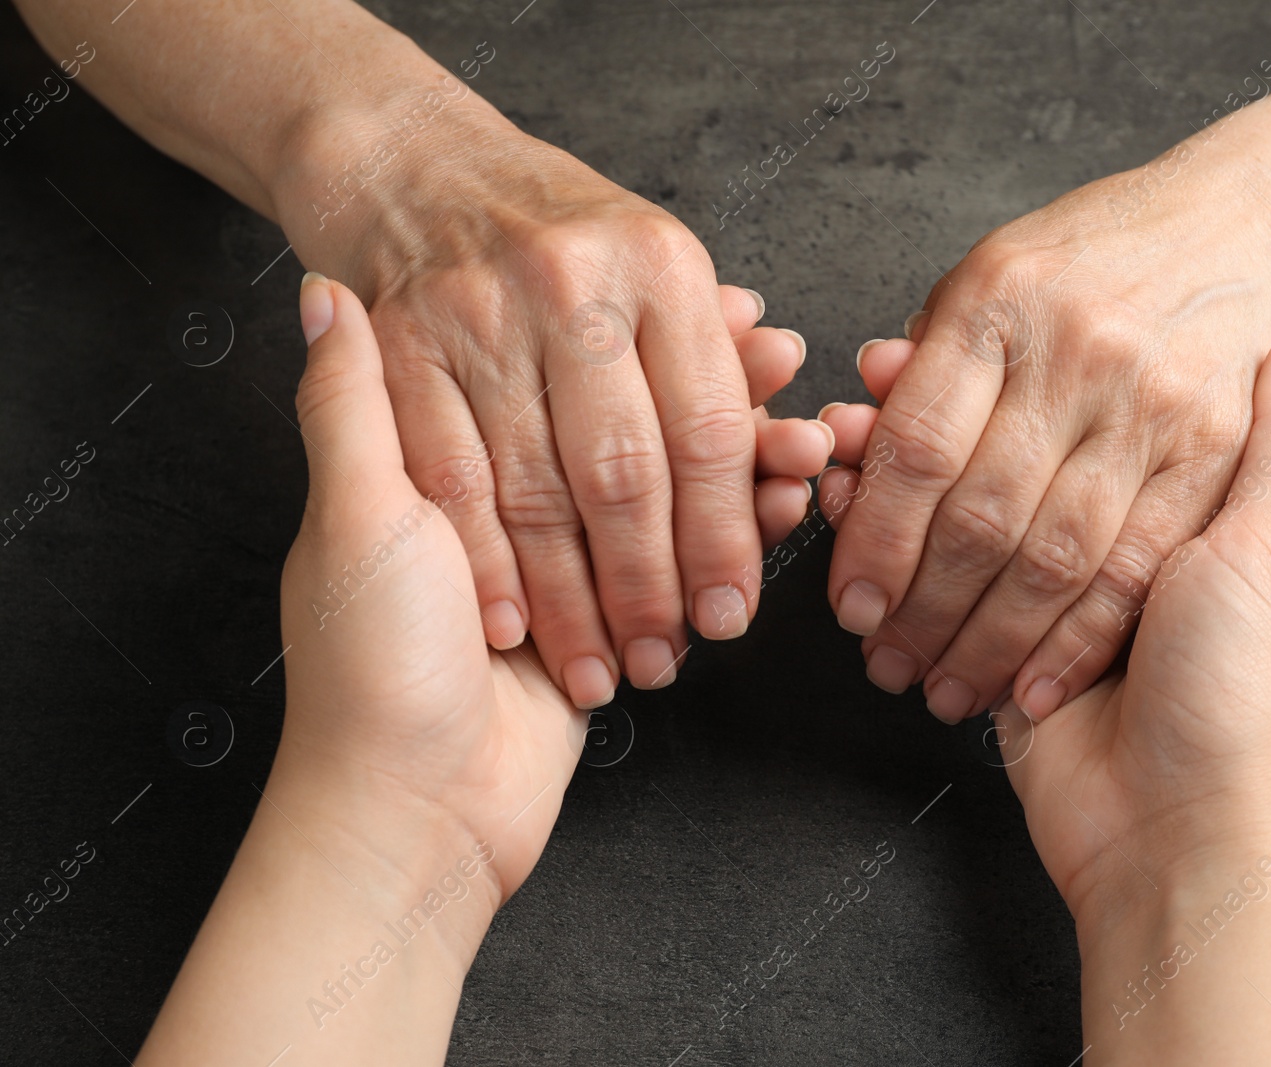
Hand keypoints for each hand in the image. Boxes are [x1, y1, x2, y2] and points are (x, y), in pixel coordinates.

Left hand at [275, 274, 827, 894]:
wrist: (415, 812)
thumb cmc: (371, 665)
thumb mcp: (353, 517)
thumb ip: (353, 405)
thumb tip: (322, 290)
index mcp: (455, 458)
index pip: (569, 369)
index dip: (644, 336)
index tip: (721, 303)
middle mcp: (522, 495)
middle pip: (639, 421)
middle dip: (717, 396)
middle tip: (786, 357)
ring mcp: (576, 558)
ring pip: (677, 484)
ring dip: (747, 457)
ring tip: (810, 433)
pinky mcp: (620, 616)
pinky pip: (693, 555)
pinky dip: (746, 526)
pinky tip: (793, 494)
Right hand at [278, 97, 828, 707]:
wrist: (413, 165)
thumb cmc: (558, 237)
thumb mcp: (654, 269)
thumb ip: (719, 363)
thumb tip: (796, 445)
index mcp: (660, 264)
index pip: (710, 430)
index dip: (726, 538)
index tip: (732, 615)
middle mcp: (572, 283)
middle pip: (626, 474)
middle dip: (651, 588)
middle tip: (668, 658)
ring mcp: (479, 314)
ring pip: (538, 494)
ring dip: (572, 602)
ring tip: (602, 668)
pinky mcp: (399, 346)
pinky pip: (451, 483)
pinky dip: (485, 567)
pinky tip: (515, 628)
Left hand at [821, 127, 1270, 722]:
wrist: (1255, 221)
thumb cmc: (1100, 254)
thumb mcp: (993, 274)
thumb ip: (924, 366)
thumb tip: (851, 442)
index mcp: (1000, 303)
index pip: (919, 446)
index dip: (877, 541)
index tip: (850, 605)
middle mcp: (1077, 354)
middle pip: (982, 514)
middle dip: (923, 611)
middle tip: (888, 664)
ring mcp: (1154, 406)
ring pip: (1056, 556)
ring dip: (992, 643)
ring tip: (946, 690)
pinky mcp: (1217, 454)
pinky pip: (1136, 568)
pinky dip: (1079, 642)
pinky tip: (1032, 687)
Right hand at [825, 322, 1270, 892]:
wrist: (1185, 843)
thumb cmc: (1245, 697)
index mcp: (1174, 509)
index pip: (1074, 419)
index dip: (1014, 379)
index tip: (957, 339)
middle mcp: (1104, 544)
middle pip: (998, 464)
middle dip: (932, 431)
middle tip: (862, 389)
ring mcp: (1041, 601)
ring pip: (954, 518)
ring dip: (892, 484)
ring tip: (834, 444)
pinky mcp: (990, 655)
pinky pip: (928, 589)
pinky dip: (881, 548)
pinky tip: (839, 504)